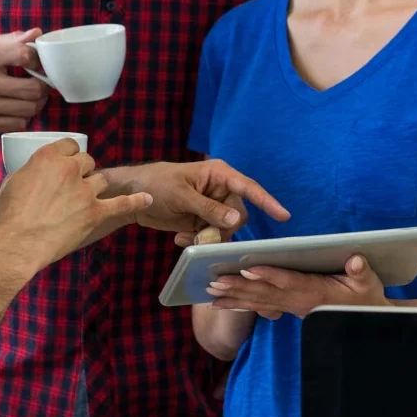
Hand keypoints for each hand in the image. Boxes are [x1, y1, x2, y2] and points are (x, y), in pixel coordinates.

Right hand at [0, 29, 47, 135]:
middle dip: (44, 87)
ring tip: (33, 98)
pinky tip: (17, 110)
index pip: (23, 55)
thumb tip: (36, 33)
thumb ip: (11, 40)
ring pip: (29, 108)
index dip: (38, 61)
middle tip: (43, 85)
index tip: (39, 65)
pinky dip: (23, 117)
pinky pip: (18, 123)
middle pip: (32, 88)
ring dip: (37, 103)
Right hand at [0, 139, 151, 271]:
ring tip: (86, 199)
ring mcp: (85, 191)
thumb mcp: (13, 181)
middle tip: (72, 186)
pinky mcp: (95, 212)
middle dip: (82, 171)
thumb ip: (31, 173)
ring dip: (95, 187)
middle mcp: (70, 169)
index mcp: (48, 157)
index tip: (67, 163)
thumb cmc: (8, 215)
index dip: (69, 154)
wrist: (18, 241)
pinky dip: (136, 201)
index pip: (70, 145)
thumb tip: (36, 175)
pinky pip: (122, 204)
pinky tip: (147, 198)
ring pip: (100, 180)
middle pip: (87, 161)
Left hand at [116, 160, 290, 241]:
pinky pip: (211, 236)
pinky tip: (180, 239)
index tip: (284, 216)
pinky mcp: (202, 221)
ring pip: (226, 229)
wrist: (133, 196)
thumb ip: (208, 208)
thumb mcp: (181, 196)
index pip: (249, 188)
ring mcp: (212, 207)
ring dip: (208, 238)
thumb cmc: (156, 184)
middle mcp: (220, 190)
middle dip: (223, 229)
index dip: (267, 202)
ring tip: (185, 238)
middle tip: (202, 236)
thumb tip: (236, 219)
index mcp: (219, 174)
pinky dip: (199, 241)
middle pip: (238, 216)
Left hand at [205, 255, 388, 319]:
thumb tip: (355, 261)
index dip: (269, 276)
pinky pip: (260, 308)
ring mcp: (292, 308)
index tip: (248, 270)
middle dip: (239, 288)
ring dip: (233, 297)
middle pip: (265, 294)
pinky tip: (220, 303)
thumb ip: (361, 272)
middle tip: (214, 283)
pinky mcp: (288, 310)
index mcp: (316, 293)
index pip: (289, 282)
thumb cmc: (366, 297)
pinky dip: (240, 304)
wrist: (367, 320)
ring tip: (210, 293)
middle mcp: (299, 302)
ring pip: (258, 302)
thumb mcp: (369, 283)